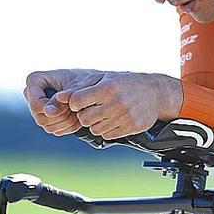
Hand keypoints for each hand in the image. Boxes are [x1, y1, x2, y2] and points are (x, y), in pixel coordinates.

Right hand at [23, 69, 101, 135]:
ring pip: (49, 127)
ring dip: (68, 122)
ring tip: (78, 110)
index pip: (36, 104)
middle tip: (75, 107)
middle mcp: (32, 96)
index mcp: (34, 80)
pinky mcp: (47, 120)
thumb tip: (49, 111)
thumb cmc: (84, 80)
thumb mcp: (77, 85)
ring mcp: (38, 110)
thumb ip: (64, 96)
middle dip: (62, 115)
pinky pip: (56, 131)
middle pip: (41, 118)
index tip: (69, 106)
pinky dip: (70, 126)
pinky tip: (77, 116)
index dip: (53, 109)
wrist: (90, 85)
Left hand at [56, 72, 182, 139]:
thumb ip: (79, 87)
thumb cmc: (125, 83)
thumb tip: (58, 98)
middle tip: (94, 107)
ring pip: (94, 129)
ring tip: (105, 113)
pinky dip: (107, 129)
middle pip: (84, 118)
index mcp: (107, 88)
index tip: (82, 100)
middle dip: (85, 114)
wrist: (155, 93)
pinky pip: (107, 135)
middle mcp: (116, 103)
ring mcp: (124, 117)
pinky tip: (114, 119)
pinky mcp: (131, 128)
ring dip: (96, 123)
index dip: (76, 103)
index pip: (76, 102)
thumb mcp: (103, 78)